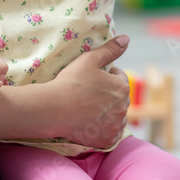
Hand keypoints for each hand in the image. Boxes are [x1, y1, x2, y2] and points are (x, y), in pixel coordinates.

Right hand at [49, 35, 130, 149]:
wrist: (53, 109)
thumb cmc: (71, 82)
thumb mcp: (90, 59)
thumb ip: (111, 49)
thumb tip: (126, 39)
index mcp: (122, 87)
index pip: (119, 78)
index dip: (106, 77)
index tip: (92, 80)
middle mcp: (123, 108)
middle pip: (119, 98)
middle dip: (109, 95)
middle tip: (89, 95)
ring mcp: (116, 126)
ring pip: (116, 116)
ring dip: (108, 113)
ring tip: (89, 110)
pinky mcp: (107, 141)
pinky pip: (111, 134)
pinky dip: (105, 130)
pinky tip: (91, 124)